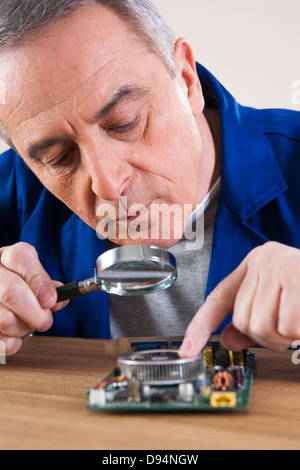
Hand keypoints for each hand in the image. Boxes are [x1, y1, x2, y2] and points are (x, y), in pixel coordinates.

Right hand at [0, 242, 68, 355]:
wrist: (1, 297)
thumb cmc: (21, 289)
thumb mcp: (34, 281)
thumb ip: (48, 288)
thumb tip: (60, 300)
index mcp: (7, 257)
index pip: (21, 257)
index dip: (39, 280)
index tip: (51, 300)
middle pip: (12, 291)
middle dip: (36, 313)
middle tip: (46, 322)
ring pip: (5, 320)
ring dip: (23, 329)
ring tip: (26, 326)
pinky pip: (0, 341)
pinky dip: (12, 344)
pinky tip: (14, 338)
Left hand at [179, 241, 299, 356]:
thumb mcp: (281, 299)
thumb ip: (253, 317)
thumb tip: (228, 339)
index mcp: (256, 263)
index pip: (218, 298)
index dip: (200, 326)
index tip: (187, 350)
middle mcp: (264, 260)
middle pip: (244, 320)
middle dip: (269, 336)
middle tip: (291, 328)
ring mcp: (280, 266)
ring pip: (263, 326)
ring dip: (286, 337)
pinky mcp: (296, 276)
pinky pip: (287, 326)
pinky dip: (299, 333)